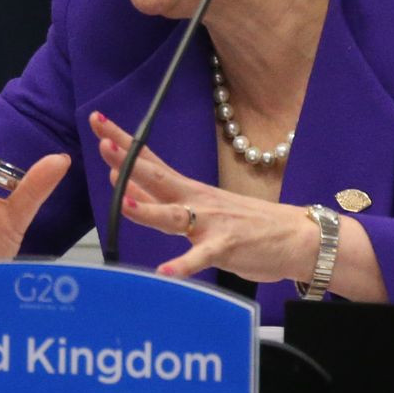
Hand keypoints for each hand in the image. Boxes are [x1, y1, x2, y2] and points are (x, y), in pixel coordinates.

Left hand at [91, 111, 315, 281]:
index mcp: (186, 189)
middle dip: (127, 162)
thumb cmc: (242, 222)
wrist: (296, 237)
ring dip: (147, 209)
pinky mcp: (226, 248)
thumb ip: (158, 195)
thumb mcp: (196, 203)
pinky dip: (182, 265)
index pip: (148, 160)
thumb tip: (119, 181)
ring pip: (173, 216)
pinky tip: (164, 272)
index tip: (97, 120)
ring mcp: (210, 223)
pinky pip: (200, 258)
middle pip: (155, 177)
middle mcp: (195, 201)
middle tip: (103, 144)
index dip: (122, 141)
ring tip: (122, 204)